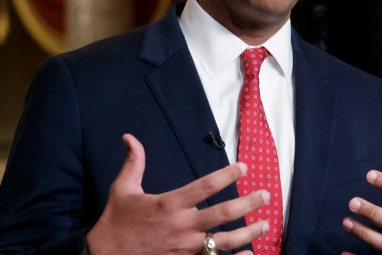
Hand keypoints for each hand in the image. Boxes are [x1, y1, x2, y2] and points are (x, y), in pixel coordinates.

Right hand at [86, 134, 269, 254]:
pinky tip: (249, 253)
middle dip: (248, 203)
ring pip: (224, 241)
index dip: (228, 175)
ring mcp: (185, 248)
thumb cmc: (116, 222)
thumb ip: (133, 163)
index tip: (244, 167)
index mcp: (170, 204)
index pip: (206, 186)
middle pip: (224, 213)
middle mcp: (182, 226)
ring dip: (248, 233)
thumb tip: (129, 137)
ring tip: (265, 225)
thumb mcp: (122, 189)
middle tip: (266, 195)